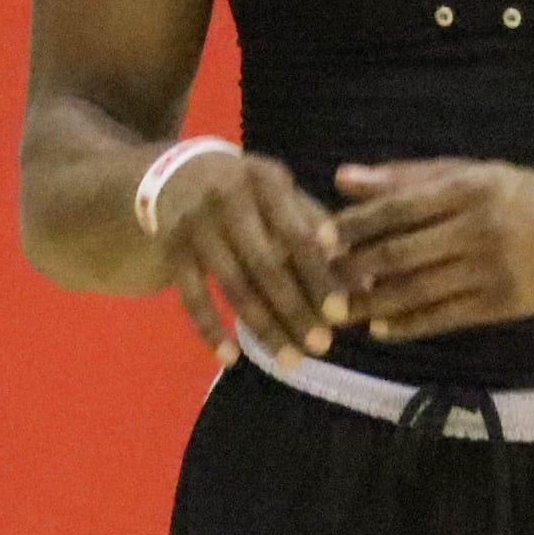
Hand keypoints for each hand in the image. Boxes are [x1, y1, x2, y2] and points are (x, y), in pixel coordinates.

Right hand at [154, 149, 345, 364]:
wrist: (178, 174)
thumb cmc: (249, 191)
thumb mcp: (283, 194)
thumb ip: (318, 231)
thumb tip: (361, 280)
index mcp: (267, 181)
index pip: (298, 235)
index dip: (319, 274)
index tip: (341, 312)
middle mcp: (229, 200)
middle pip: (265, 264)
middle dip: (295, 309)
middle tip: (321, 346)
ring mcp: (196, 226)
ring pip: (232, 286)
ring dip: (263, 327)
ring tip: (289, 360)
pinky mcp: (171, 250)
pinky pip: (190, 297)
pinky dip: (209, 330)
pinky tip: (230, 358)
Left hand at [328, 160, 533, 340]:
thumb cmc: (516, 197)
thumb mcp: (468, 174)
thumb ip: (405, 178)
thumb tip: (343, 178)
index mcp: (470, 188)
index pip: (400, 207)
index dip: (356, 224)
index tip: (319, 239)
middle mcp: (480, 228)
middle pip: (403, 252)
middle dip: (355, 270)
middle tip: (322, 282)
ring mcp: (491, 269)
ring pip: (418, 290)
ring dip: (373, 304)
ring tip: (340, 313)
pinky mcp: (500, 303)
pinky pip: (443, 318)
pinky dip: (408, 324)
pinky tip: (380, 329)